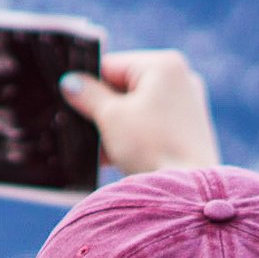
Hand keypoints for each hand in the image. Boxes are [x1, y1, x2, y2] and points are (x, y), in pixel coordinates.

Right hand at [60, 50, 219, 174]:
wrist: (185, 192)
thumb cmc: (151, 146)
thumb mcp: (110, 116)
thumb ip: (86, 94)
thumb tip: (70, 82)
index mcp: (164, 65)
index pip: (111, 66)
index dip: (87, 85)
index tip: (71, 103)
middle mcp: (180, 78)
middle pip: (124, 87)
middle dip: (102, 110)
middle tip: (85, 131)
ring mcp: (187, 104)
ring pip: (136, 107)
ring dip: (114, 127)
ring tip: (102, 149)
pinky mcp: (188, 129)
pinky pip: (150, 124)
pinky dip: (131, 136)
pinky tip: (116, 156)